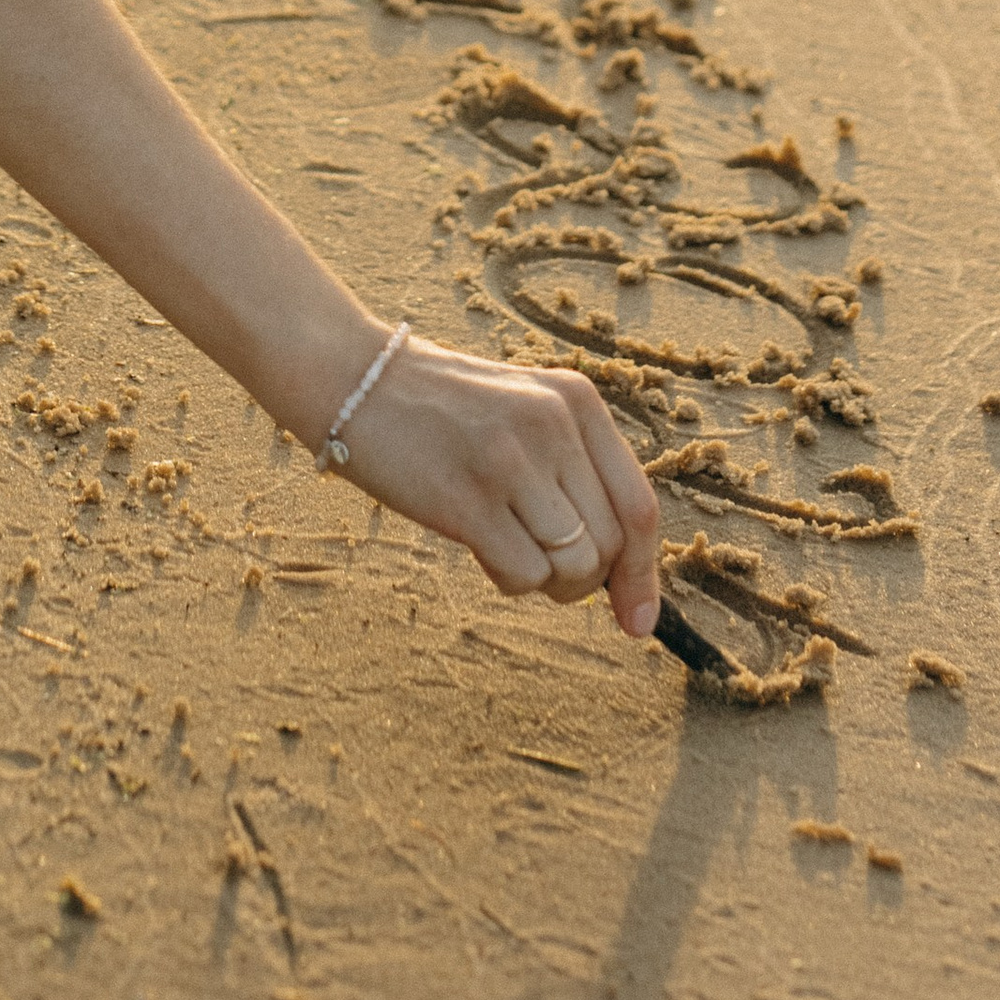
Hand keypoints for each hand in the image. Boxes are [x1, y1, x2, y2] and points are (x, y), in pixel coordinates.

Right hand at [334, 337, 663, 638]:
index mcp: (576, 400)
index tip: (640, 621)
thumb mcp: (523, 411)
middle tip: (544, 567)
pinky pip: (524, 577)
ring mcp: (511, 460)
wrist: (353, 378)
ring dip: (547, 582)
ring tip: (505, 544)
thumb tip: (624, 581)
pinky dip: (508, 579)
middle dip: (588, 580)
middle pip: (612, 545)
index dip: (646, 574)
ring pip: (575, 568)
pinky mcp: (468, 498)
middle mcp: (553, 425)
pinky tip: (477, 543)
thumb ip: (574, 473)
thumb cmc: (442, 409)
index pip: (639, 505)